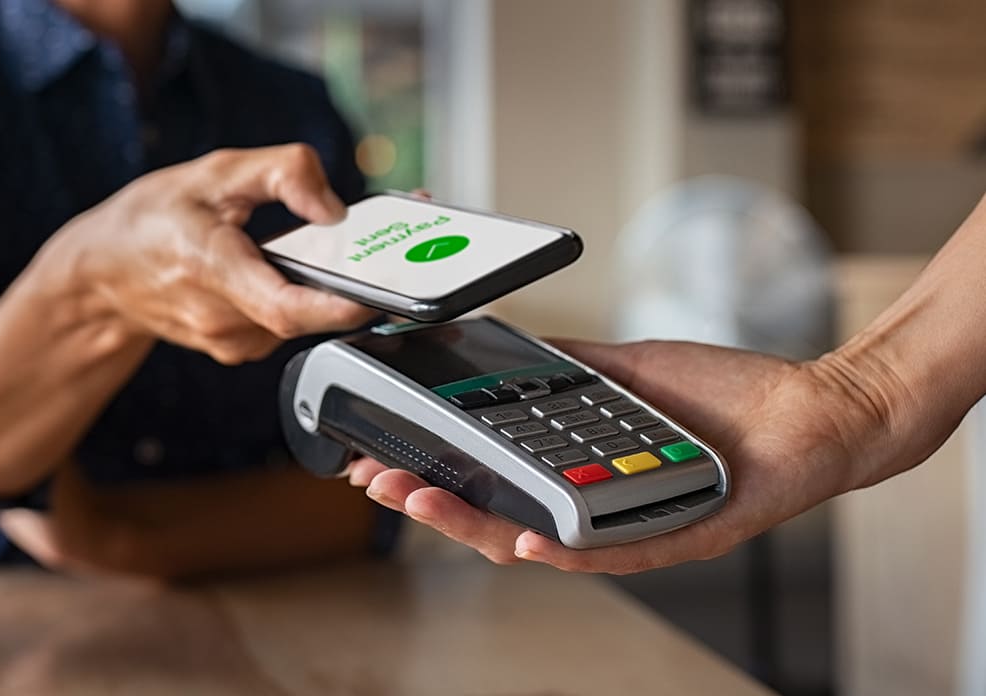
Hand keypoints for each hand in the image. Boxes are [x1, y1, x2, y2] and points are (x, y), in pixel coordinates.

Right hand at [35, 144, 376, 363]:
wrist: (104, 272)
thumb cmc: (152, 218)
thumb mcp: (214, 172)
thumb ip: (281, 173)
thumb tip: (335, 207)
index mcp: (210, 271)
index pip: (286, 308)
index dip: (339, 306)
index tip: (381, 293)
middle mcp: (224, 321)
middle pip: (310, 313)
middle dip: (358, 282)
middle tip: (402, 247)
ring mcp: (234, 343)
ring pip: (305, 318)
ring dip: (335, 287)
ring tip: (353, 250)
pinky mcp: (243, 348)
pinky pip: (292, 322)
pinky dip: (312, 296)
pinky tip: (308, 268)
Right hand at [351, 339, 916, 572]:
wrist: (811, 407)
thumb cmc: (729, 396)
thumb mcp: (630, 373)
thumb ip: (571, 370)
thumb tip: (510, 352)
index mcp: (583, 472)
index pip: (496, 480)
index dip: (438, 472)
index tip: (384, 451)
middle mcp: (600, 508)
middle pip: (500, 518)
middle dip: (433, 501)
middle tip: (378, 480)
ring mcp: (634, 526)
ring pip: (541, 543)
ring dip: (476, 525)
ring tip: (422, 501)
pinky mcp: (679, 536)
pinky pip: (614, 553)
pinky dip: (566, 549)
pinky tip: (524, 537)